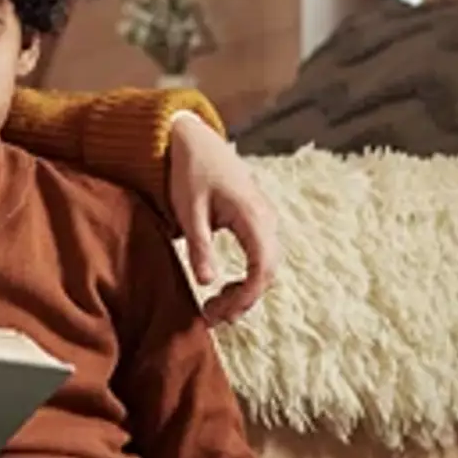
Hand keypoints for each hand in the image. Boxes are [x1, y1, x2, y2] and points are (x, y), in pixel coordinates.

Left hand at [167, 113, 281, 326]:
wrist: (194, 139)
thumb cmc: (189, 171)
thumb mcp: (189, 209)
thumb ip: (199, 245)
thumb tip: (207, 282)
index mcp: (253, 216)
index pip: (262, 268)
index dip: (245, 297)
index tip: (220, 314)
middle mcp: (266, 219)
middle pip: (268, 272)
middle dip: (243, 300)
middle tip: (210, 318)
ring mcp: (264, 219)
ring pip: (266, 266)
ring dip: (245, 291)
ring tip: (214, 309)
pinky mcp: (256, 221)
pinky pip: (260, 256)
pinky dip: (246, 278)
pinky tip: (223, 288)